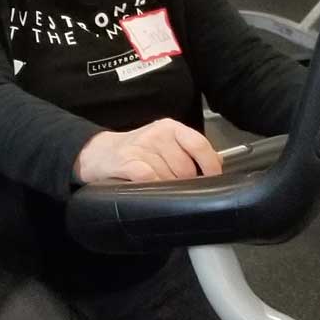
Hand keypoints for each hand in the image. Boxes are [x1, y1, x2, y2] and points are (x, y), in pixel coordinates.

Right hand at [75, 119, 221, 183]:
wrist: (100, 153)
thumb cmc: (138, 151)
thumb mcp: (165, 144)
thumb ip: (190, 151)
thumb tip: (219, 161)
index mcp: (171, 128)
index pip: (199, 144)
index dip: (210, 165)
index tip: (213, 179)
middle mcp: (157, 134)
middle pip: (185, 168)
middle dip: (185, 183)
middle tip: (177, 187)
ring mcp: (141, 147)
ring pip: (169, 177)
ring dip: (168, 189)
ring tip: (160, 187)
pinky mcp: (127, 161)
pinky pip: (150, 179)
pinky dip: (155, 187)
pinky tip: (151, 190)